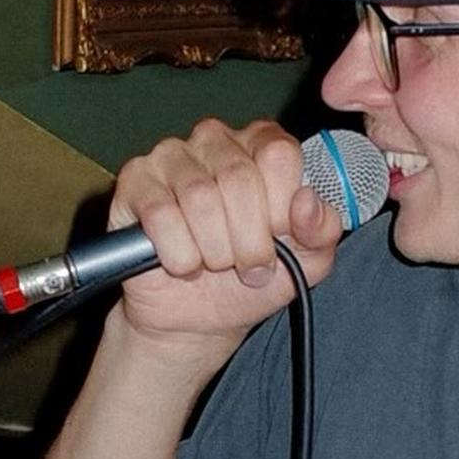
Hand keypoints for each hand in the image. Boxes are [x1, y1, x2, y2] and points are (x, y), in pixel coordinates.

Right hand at [110, 121, 343, 357]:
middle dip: (248, 239)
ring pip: (200, 198)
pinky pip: (160, 214)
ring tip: (213, 264)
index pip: (279, 154)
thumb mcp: (306, 262)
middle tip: (245, 265)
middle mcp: (216, 139)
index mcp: (262, 144)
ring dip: (213, 250)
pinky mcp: (135, 181)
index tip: (276, 239)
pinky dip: (178, 255)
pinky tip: (181, 263)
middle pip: (239, 177)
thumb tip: (308, 201)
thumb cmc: (250, 279)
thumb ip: (322, 230)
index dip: (280, 208)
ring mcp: (171, 156)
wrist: (197, 319)